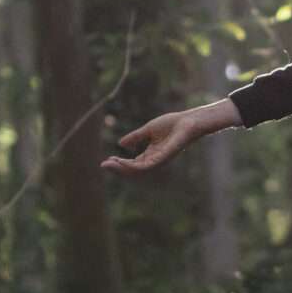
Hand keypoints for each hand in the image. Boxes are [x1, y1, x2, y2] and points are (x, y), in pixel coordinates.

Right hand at [102, 99, 240, 176]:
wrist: (188, 121)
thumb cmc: (172, 124)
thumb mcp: (148, 130)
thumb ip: (135, 137)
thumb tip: (121, 144)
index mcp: (150, 155)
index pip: (132, 164)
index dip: (119, 164)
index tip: (106, 161)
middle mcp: (154, 161)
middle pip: (133, 170)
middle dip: (117, 169)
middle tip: (103, 165)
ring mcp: (159, 161)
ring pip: (138, 171)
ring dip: (122, 169)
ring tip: (110, 164)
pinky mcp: (164, 158)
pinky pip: (146, 166)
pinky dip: (133, 166)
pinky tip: (122, 162)